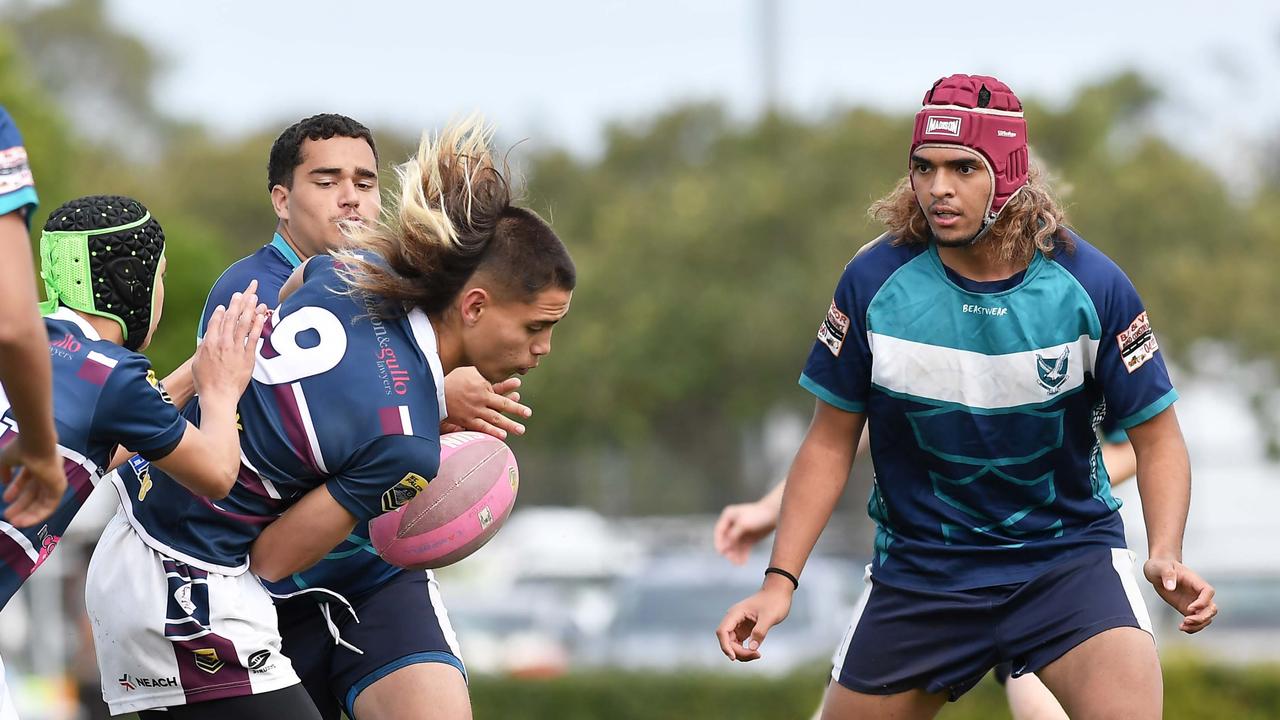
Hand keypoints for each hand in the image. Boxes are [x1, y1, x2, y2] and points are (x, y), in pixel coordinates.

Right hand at [0, 437, 66, 526]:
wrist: (35, 446)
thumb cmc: (21, 450)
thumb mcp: (5, 459)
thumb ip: (4, 471)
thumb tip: (4, 482)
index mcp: (36, 463)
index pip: (27, 479)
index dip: (16, 490)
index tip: (5, 500)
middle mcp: (47, 472)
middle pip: (34, 493)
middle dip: (21, 505)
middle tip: (8, 516)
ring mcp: (54, 480)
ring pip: (42, 502)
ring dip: (28, 513)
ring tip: (14, 522)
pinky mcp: (59, 488)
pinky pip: (49, 506)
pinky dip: (37, 516)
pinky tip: (23, 522)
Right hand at [192, 281, 266, 402]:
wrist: (218, 395)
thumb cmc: (206, 383)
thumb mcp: (197, 363)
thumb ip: (203, 349)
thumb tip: (206, 341)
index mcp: (208, 343)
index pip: (215, 322)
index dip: (220, 312)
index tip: (224, 305)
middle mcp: (222, 343)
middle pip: (231, 319)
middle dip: (237, 304)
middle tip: (242, 293)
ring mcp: (236, 348)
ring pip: (243, 324)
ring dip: (249, 309)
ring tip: (254, 298)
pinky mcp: (247, 356)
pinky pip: (254, 337)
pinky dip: (258, 325)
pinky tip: (262, 316)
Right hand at [442, 367, 530, 439]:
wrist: (433, 394)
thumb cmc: (450, 382)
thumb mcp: (466, 372)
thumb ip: (480, 374)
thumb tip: (489, 376)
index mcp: (481, 386)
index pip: (498, 388)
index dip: (508, 386)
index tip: (518, 384)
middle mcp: (481, 399)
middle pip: (502, 405)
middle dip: (516, 409)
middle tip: (528, 413)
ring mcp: (475, 411)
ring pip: (495, 418)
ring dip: (509, 424)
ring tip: (521, 430)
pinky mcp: (467, 421)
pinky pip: (482, 427)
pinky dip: (493, 431)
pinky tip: (503, 436)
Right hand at [713, 500, 778, 564]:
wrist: (775, 514)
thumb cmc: (759, 515)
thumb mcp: (743, 523)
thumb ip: (733, 534)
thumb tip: (725, 546)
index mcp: (728, 516)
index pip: (719, 531)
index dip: (718, 542)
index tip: (721, 552)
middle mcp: (733, 524)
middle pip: (726, 540)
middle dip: (729, 550)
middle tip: (732, 559)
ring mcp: (741, 531)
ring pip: (735, 546)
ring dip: (735, 555)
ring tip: (739, 563)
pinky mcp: (749, 538)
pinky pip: (743, 548)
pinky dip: (742, 555)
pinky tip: (743, 562)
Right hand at [715, 579, 793, 661]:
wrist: (778, 592)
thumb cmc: (774, 601)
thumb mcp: (769, 617)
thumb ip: (760, 632)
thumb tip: (751, 649)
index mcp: (735, 613)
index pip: (722, 631)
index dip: (725, 645)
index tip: (733, 657)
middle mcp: (734, 619)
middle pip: (727, 640)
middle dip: (738, 651)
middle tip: (757, 655)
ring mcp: (738, 625)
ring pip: (732, 644)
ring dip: (741, 653)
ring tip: (757, 655)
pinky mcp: (744, 629)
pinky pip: (739, 643)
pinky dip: (745, 650)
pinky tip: (755, 652)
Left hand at [1144, 557, 1216, 632]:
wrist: (1157, 570)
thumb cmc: (1161, 566)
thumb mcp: (1160, 567)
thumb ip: (1167, 574)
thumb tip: (1170, 586)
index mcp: (1195, 581)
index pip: (1208, 592)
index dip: (1203, 602)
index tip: (1190, 608)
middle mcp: (1197, 593)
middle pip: (1211, 608)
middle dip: (1203, 617)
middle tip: (1187, 620)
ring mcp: (1194, 602)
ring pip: (1206, 617)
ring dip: (1198, 625)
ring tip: (1183, 626)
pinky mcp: (1187, 609)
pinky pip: (1196, 621)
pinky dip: (1192, 627)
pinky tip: (1182, 627)